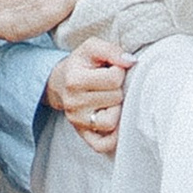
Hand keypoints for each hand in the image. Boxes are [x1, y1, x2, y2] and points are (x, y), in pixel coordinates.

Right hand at [44, 39, 129, 154]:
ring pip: (112, 122)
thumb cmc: (81, 64)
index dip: (119, 71)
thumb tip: (131, 62)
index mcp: (75, 80)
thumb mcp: (91, 48)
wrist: (62, 82)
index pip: (113, 79)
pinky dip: (113, 137)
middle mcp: (74, 103)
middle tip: (110, 85)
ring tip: (110, 100)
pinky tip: (115, 122)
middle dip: (118, 89)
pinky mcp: (83, 135)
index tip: (112, 70)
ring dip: (117, 109)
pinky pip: (103, 145)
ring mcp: (78, 122)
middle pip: (115, 99)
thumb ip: (111, 50)